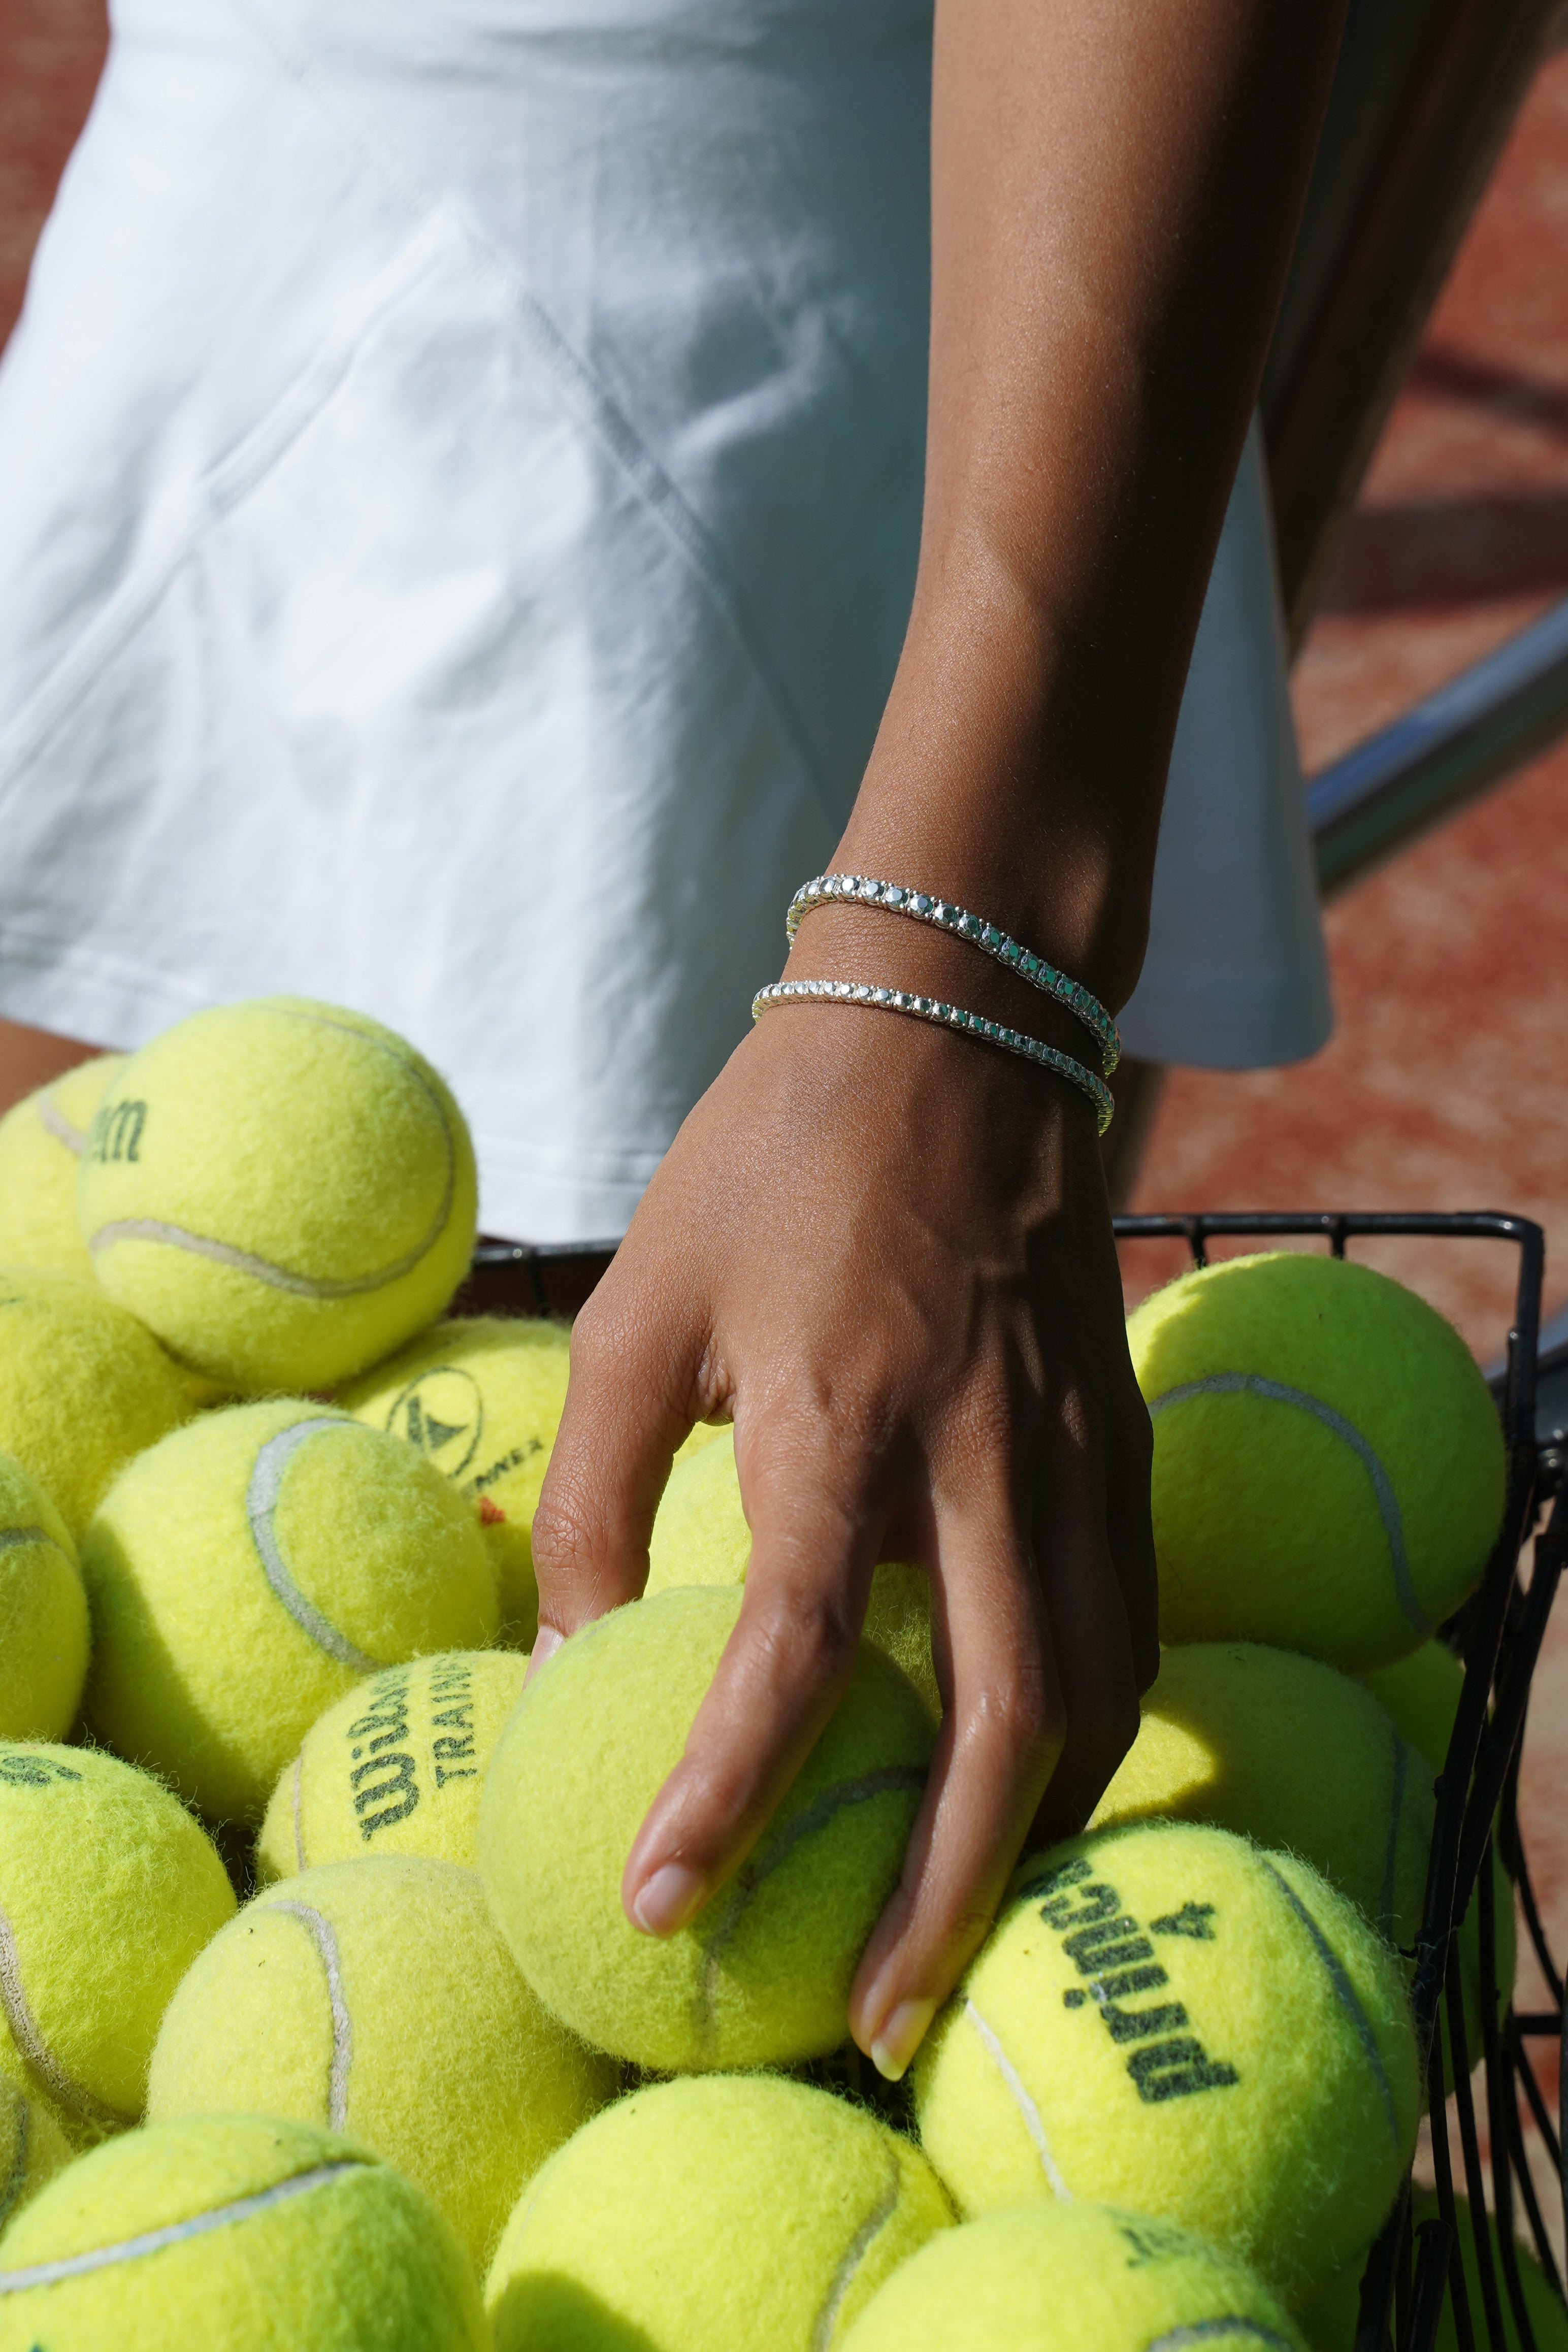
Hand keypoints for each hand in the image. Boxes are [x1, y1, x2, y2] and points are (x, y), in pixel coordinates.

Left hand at [529, 935, 1156, 2079]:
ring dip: (1032, 1833)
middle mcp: (982, 1450)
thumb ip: (593, 1496)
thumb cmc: (768, 1160)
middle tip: (868, 2012)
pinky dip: (1086, 1726)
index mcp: (838, 1413)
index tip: (665, 1906)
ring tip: (951, 1926)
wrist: (952, 1026)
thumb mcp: (636, 1309)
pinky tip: (1027, 1774)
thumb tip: (560, 1670)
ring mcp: (1076, 1446)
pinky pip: (1130, 1618)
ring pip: (1097, 1692)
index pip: (797, 1655)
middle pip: (1006, 1724)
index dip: (728, 1795)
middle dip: (943, 1898)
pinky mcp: (1122, 1433)